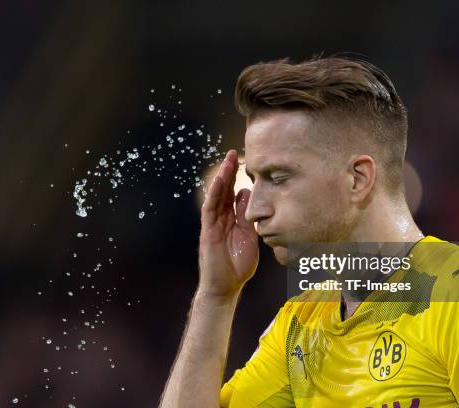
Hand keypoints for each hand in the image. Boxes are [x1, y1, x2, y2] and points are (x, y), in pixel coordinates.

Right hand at [198, 149, 258, 298]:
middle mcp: (221, 219)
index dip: (238, 178)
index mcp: (232, 220)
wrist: (226, 287)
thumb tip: (247, 194)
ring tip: (227, 161)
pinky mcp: (208, 232)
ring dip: (221, 178)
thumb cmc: (238, 266)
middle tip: (235, 153)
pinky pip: (209, 210)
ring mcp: (213, 224)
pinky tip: (218, 182)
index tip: (246, 162)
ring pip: (216, 196)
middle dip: (229, 172)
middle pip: (223, 190)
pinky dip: (213, 195)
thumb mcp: (250, 237)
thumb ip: (248, 217)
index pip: (233, 194)